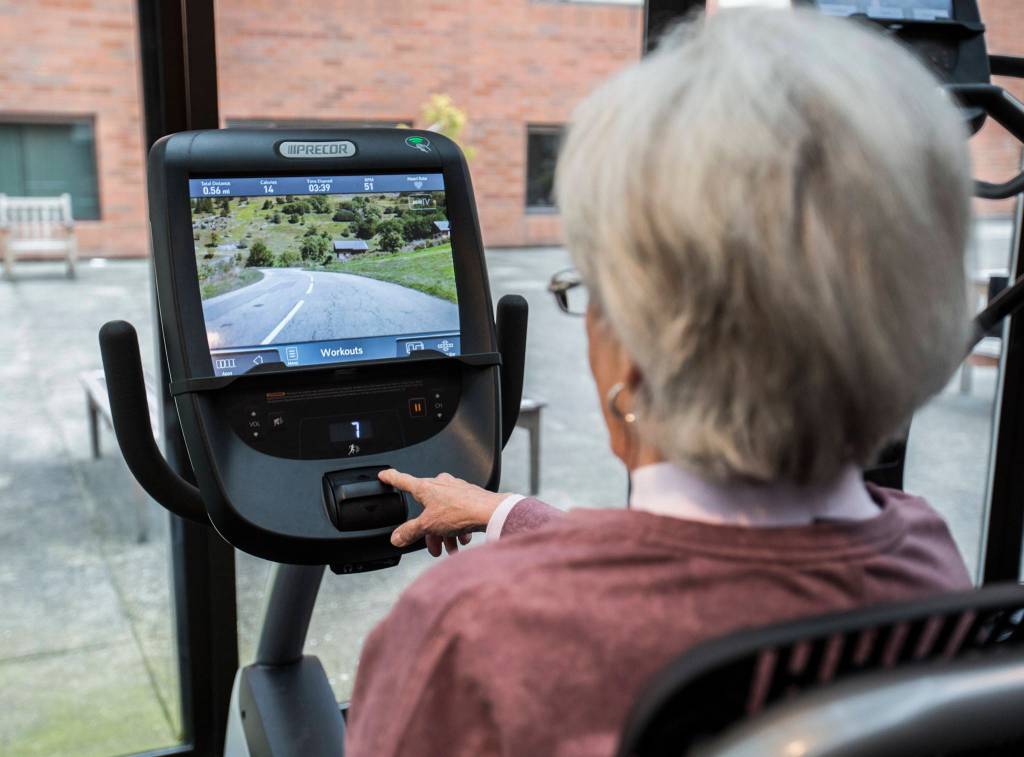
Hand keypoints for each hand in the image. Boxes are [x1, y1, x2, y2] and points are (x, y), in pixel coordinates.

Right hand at [379, 468, 509, 555]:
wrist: (490, 512)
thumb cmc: (461, 512)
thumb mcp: (428, 525)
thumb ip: (409, 532)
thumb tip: (397, 537)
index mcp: (426, 487)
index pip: (402, 480)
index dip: (391, 478)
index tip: (383, 474)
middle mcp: (440, 484)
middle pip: (427, 509)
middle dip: (429, 531)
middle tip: (432, 547)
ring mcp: (455, 489)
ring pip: (444, 514)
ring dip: (445, 534)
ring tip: (450, 548)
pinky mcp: (469, 496)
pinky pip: (457, 514)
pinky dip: (457, 529)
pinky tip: (462, 541)